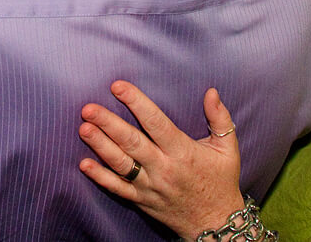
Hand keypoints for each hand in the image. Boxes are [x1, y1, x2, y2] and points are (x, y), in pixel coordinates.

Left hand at [78, 83, 247, 238]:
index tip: (117, 86)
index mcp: (183, 152)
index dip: (136, 103)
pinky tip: (84, 164)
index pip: (156, 123)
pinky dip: (100, 177)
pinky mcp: (142, 201)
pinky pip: (118, 189)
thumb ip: (220, 118)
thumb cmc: (221, 181)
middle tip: (88, 108)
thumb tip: (212, 91)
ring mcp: (151, 186)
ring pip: (122, 165)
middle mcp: (164, 168)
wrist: (216, 223)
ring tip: (83, 128)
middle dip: (108, 124)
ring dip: (100, 146)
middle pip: (132, 143)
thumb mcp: (227, 149)